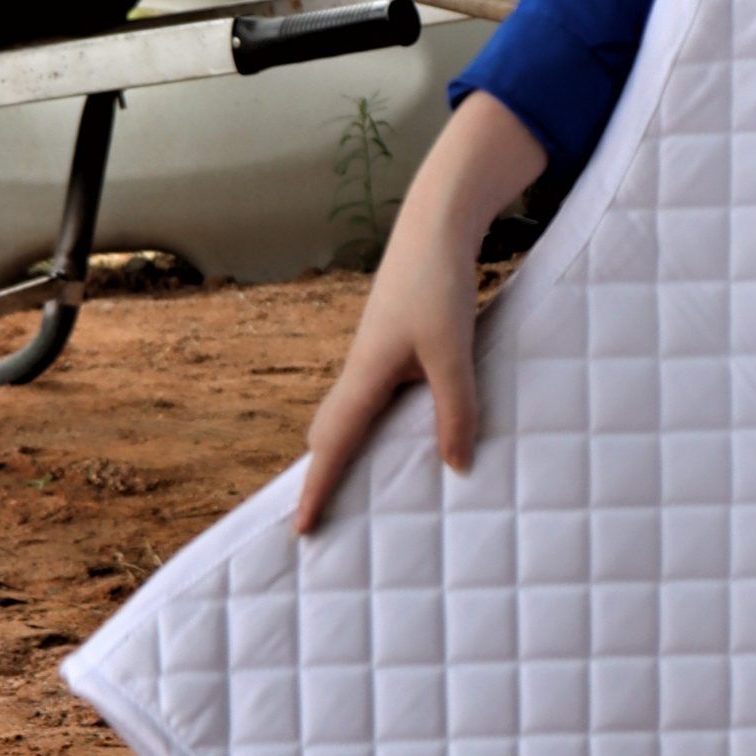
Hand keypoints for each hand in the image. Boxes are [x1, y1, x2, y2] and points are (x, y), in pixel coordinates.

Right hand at [294, 92, 547, 534]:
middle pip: (330, 432)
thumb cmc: (438, 284)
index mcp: (366, 376)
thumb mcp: (453, 351)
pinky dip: (371, 425)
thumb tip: (456, 466)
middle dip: (322, 474)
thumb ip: (456, 409)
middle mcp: (362, 370)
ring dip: (346, 450)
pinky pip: (373, 398)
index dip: (317, 488)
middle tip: (318, 518)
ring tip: (353, 489)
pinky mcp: (393, 344)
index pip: (334, 445)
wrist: (436, 226)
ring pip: (350, 414)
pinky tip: (399, 435)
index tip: (299, 529)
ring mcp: (376, 356)